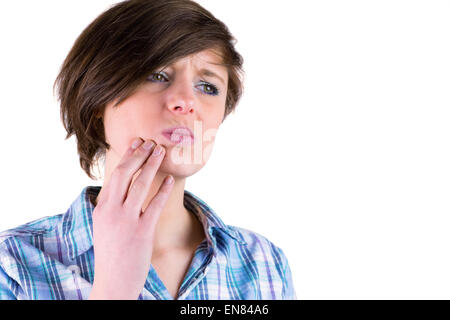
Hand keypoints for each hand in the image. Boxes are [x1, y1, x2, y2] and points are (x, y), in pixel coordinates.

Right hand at [88, 138, 173, 299]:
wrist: (113, 282)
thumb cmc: (111, 254)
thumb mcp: (103, 227)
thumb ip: (111, 207)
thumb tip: (122, 190)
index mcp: (102, 208)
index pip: (114, 175)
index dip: (127, 157)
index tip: (136, 144)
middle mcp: (112, 211)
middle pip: (124, 174)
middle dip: (139, 155)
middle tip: (151, 142)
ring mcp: (127, 220)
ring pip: (140, 184)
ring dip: (152, 165)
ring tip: (162, 152)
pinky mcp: (142, 231)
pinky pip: (154, 205)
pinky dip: (163, 190)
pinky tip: (170, 180)